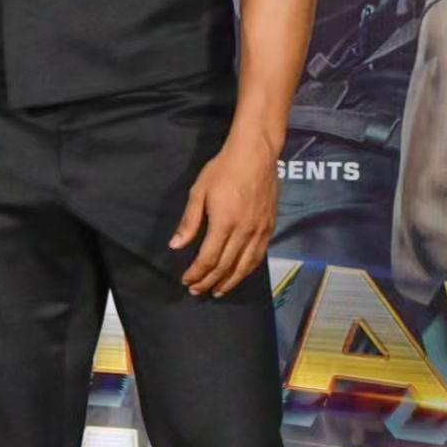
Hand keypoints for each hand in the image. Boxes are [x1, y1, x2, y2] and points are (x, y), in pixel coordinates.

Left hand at [169, 129, 278, 296]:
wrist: (256, 154)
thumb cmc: (224, 169)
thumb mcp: (199, 192)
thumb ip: (189, 222)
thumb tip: (176, 245)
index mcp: (224, 223)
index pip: (208, 259)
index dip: (196, 273)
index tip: (186, 280)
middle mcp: (244, 232)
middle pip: (225, 267)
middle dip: (208, 282)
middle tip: (196, 291)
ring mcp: (260, 231)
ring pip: (244, 267)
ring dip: (229, 282)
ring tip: (217, 292)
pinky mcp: (270, 228)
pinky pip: (258, 256)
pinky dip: (247, 270)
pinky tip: (239, 275)